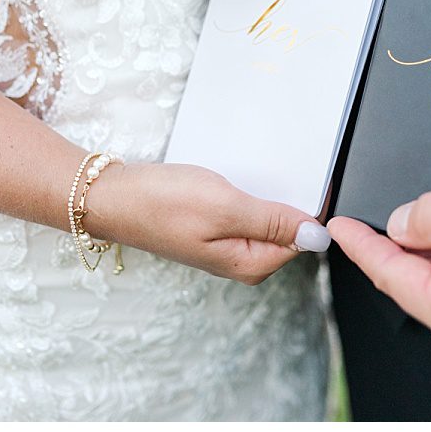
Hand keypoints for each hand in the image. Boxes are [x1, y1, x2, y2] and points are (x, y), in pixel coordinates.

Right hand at [87, 162, 330, 284]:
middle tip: (279, 167)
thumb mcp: (225, 208)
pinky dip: (248, 193)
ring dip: (268, 193)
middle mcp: (243, 260)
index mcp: (252, 264)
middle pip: (289, 229)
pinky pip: (248, 212)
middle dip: (289, 198)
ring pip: (268, 217)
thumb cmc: (162, 203)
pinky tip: (237, 178)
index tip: (313, 176)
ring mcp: (228, 245)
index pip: (304, 239)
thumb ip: (274, 222)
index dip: (311, 206)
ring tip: (251, 173)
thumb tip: (319, 235)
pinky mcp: (214, 229)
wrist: (111, 197)